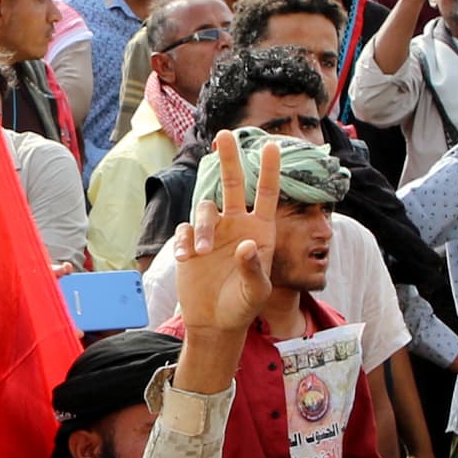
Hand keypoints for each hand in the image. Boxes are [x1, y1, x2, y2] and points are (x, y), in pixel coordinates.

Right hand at [178, 133, 279, 339]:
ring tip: (202, 253)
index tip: (272, 145)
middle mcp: (237, 226)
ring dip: (203, 227)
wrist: (215, 322)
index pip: (268, 195)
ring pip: (205, 209)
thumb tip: (246, 245)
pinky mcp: (192, 244)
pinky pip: (185, 230)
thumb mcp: (255, 292)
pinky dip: (185, 241)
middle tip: (225, 135)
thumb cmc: (243, 306)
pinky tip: (187, 259)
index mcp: (260, 232)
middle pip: (233, 184)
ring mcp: (213, 233)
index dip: (270, 170)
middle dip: (229, 160)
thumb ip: (253, 268)